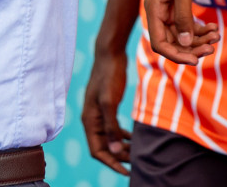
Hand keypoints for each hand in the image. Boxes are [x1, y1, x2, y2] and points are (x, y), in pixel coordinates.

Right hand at [81, 47, 131, 174]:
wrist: (110, 53)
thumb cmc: (109, 75)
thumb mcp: (109, 102)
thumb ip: (111, 127)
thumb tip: (115, 151)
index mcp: (89, 120)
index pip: (97, 151)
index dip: (111, 163)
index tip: (127, 172)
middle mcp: (92, 120)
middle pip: (103, 147)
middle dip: (118, 157)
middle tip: (137, 163)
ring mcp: (99, 113)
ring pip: (109, 138)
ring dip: (121, 147)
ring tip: (137, 153)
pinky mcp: (107, 107)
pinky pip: (112, 128)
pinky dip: (121, 135)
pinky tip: (133, 138)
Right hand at [143, 0, 218, 64]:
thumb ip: (182, 16)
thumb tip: (185, 43)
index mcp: (153, 7)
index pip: (159, 43)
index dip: (176, 54)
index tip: (196, 59)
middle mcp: (159, 9)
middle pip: (172, 40)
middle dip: (191, 47)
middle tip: (212, 47)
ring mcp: (169, 5)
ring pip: (182, 33)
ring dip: (199, 38)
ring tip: (217, 36)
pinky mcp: (180, 0)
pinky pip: (188, 22)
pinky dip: (201, 28)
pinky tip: (215, 29)